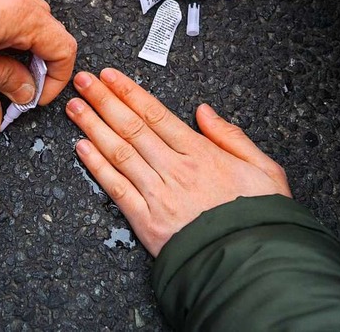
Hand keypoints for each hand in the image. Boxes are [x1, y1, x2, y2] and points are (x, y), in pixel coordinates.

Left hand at [66, 68, 291, 256]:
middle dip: (104, 101)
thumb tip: (204, 111)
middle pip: (132, 127)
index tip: (109, 76)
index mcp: (201, 154)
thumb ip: (232, 136)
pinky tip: (81, 149)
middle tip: (83, 81)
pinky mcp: (146, 222)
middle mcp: (174, 170)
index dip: (129, 92)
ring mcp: (158, 195)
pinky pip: (116, 189)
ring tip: (75, 107)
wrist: (251, 263)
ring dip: (93, 127)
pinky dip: (97, 167)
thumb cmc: (259, 217)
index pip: (156, 114)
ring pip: (119, 153)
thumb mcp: (264, 169)